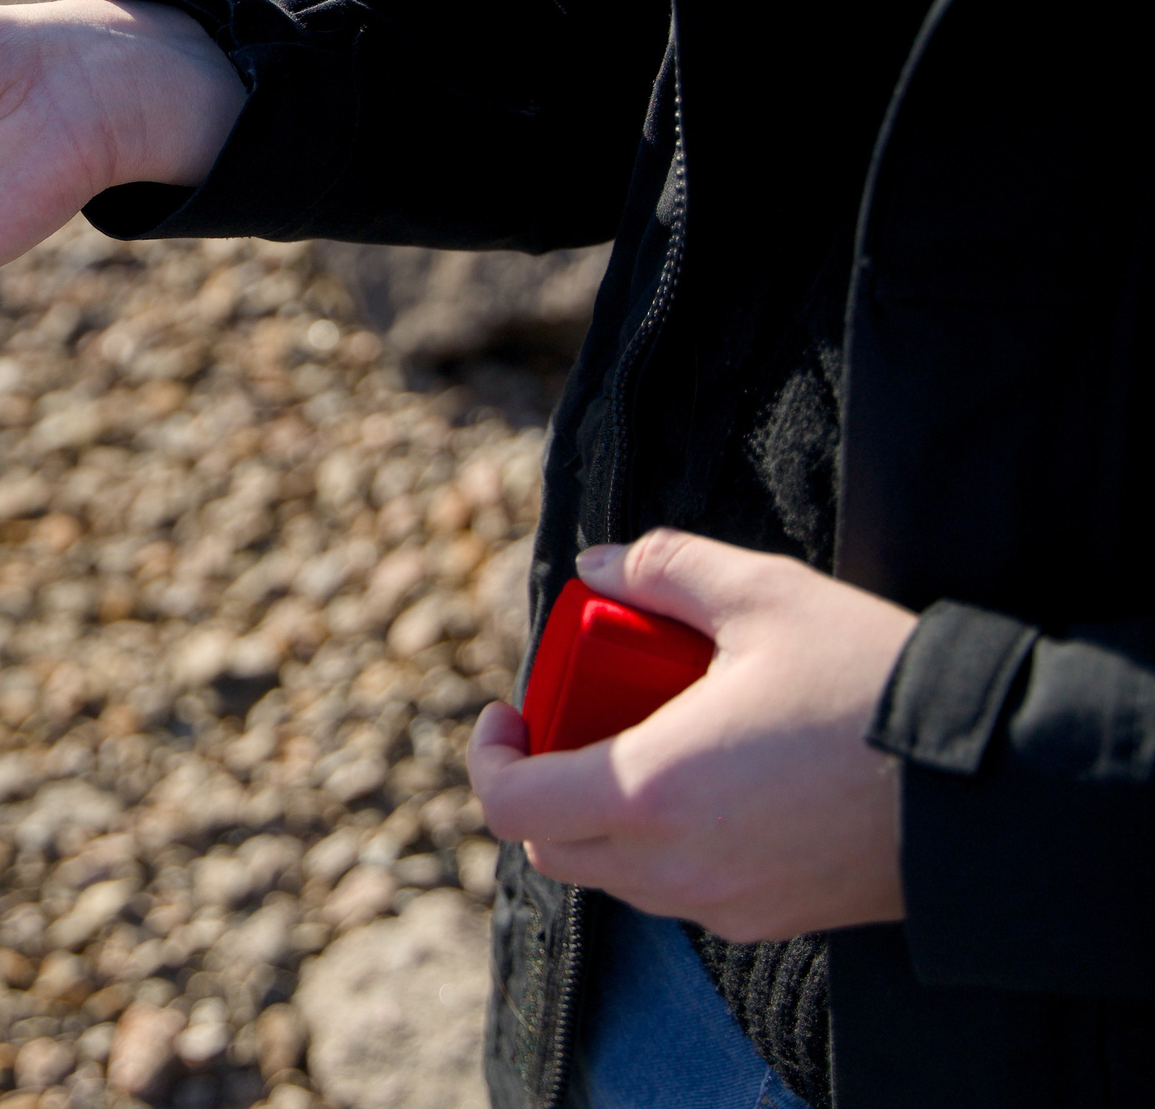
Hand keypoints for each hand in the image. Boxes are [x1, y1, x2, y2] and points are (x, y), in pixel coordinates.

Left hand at [468, 529, 917, 940]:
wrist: (992, 784)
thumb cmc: (869, 685)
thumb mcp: (766, 596)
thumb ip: (669, 568)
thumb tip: (600, 564)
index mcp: (647, 790)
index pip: (511, 806)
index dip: (489, 758)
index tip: (507, 714)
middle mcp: (673, 865)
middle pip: (554, 846)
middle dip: (543, 783)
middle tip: (576, 721)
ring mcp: (722, 904)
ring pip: (615, 874)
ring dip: (603, 814)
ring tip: (651, 738)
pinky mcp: (770, 919)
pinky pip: (681, 890)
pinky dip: (665, 844)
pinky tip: (714, 781)